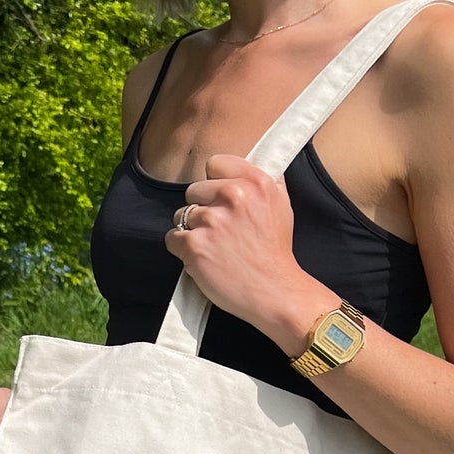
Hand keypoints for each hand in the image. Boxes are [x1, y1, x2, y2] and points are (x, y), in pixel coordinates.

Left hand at [164, 154, 321, 344]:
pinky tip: (203, 258)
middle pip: (193, 190)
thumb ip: (262, 182)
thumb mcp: (281, 205)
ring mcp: (212, 220)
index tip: (220, 198)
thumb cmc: (275, 251)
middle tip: (220, 230)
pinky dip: (182, 249)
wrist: (274, 291)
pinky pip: (173, 237)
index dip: (214, 182)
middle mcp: (234, 196)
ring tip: (214, 247)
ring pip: (182, 215)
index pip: (214, 164)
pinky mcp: (194, 245)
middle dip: (202, 208)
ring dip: (192, 230)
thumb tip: (246, 163)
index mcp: (255, 182)